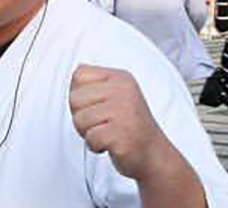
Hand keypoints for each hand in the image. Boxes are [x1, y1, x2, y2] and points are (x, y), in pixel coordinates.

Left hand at [69, 64, 169, 180]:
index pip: (78, 75)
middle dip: (81, 116)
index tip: (96, 107)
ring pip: (79, 119)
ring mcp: (124, 111)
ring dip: (88, 133)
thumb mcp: (115, 96)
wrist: (153, 154)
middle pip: (74, 98)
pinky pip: (90, 138)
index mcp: (119, 78)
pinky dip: (96, 146)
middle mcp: (123, 90)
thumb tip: (76, 71)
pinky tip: (111, 144)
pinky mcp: (122, 133)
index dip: (79, 95)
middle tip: (102, 124)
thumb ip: (94, 84)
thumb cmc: (127, 126)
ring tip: (107, 133)